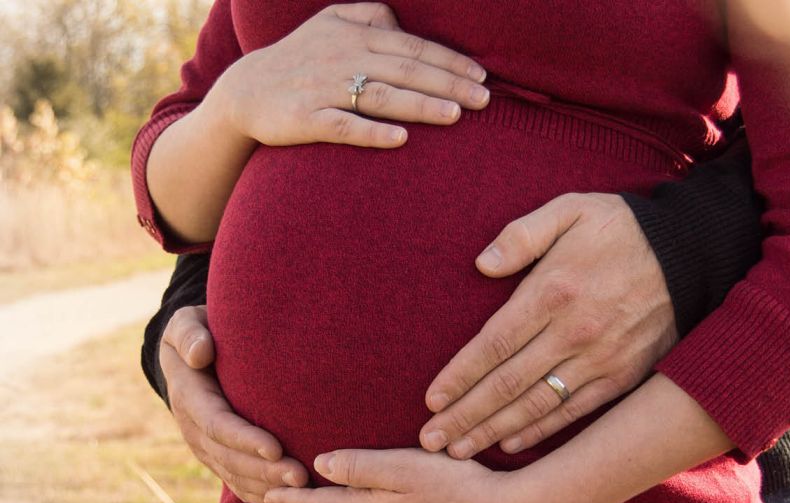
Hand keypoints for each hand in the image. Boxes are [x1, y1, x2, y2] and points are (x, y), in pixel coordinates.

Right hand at [161, 306, 308, 502]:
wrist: (192, 353)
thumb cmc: (198, 332)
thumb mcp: (185, 323)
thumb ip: (189, 333)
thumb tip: (200, 353)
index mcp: (189, 397)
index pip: (217, 424)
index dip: (244, 440)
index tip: (275, 448)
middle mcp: (195, 429)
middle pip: (230, 458)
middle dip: (264, 471)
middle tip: (300, 476)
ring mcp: (207, 448)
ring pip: (236, 476)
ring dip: (268, 486)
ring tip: (304, 491)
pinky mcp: (220, 457)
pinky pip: (239, 483)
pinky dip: (262, 495)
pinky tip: (291, 502)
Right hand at [211, 2, 489, 147]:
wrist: (245, 91)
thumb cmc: (300, 58)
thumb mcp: (330, 23)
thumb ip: (369, 17)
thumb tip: (403, 23)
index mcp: (354, 35)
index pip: (412, 47)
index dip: (449, 62)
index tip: (482, 77)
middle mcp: (342, 58)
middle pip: (404, 71)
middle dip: (448, 84)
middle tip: (484, 100)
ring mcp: (323, 90)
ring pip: (380, 97)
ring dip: (420, 105)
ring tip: (455, 115)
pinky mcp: (304, 120)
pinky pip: (343, 126)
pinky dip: (372, 133)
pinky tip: (400, 140)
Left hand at [419, 193, 677, 458]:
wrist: (693, 251)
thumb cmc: (621, 228)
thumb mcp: (570, 211)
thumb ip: (522, 235)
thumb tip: (482, 263)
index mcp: (553, 292)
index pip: (493, 345)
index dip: (459, 376)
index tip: (431, 399)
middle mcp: (574, 332)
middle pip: (507, 384)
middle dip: (465, 415)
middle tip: (430, 439)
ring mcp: (600, 358)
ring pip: (536, 405)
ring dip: (494, 430)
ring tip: (459, 450)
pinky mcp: (624, 375)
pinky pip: (575, 411)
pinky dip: (542, 431)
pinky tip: (511, 444)